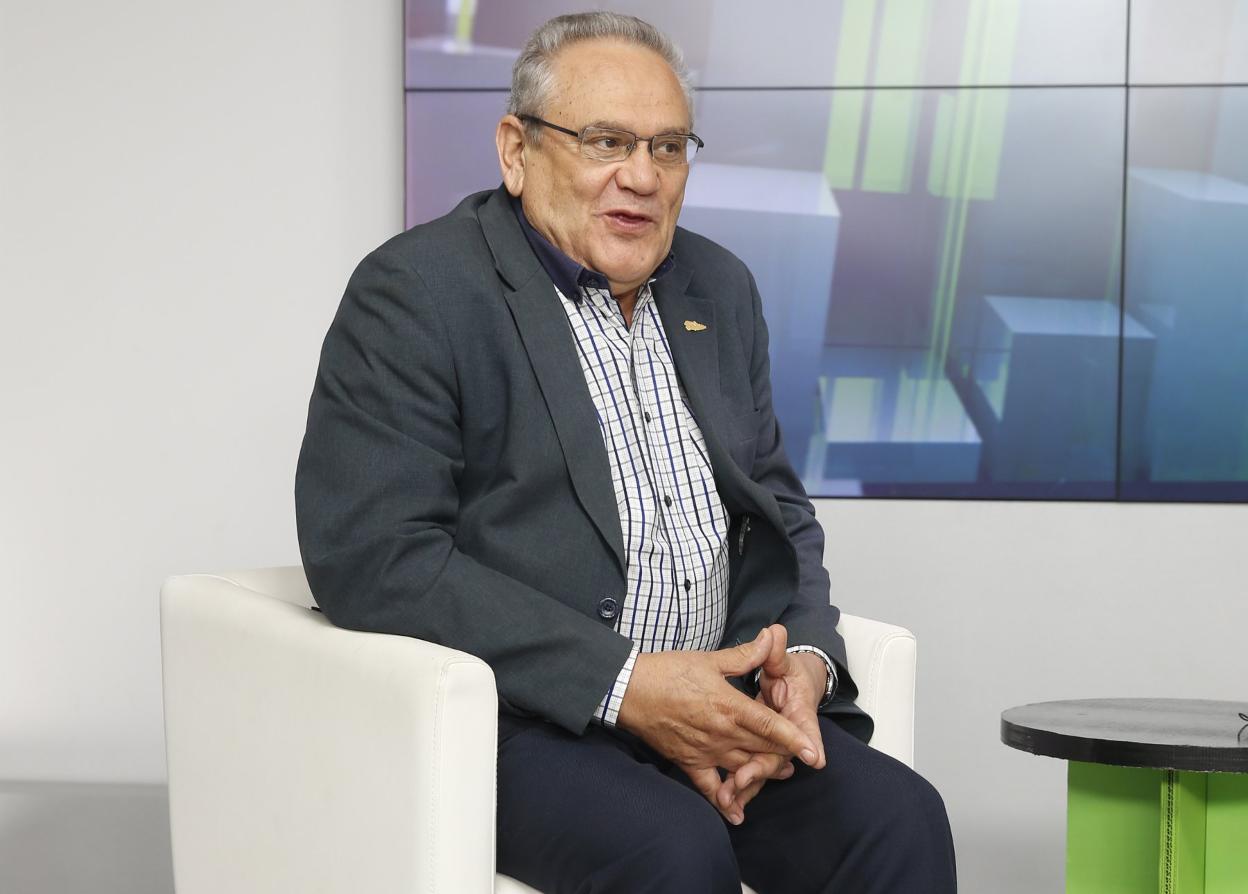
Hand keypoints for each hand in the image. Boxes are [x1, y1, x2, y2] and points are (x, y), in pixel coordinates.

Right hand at [615, 627, 821, 823]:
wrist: (630, 690)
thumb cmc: (668, 671)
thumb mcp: (710, 660)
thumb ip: (744, 655)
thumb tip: (770, 638)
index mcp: (730, 706)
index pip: (770, 726)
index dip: (794, 739)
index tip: (813, 753)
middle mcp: (722, 733)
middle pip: (762, 749)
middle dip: (784, 755)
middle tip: (800, 758)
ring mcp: (706, 751)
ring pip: (743, 768)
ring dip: (763, 773)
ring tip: (781, 774)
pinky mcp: (689, 762)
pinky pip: (710, 787)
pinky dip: (724, 801)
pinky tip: (737, 814)